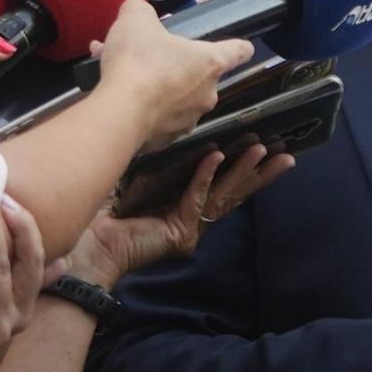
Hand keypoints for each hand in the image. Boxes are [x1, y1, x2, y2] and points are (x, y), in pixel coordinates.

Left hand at [65, 144, 292, 288]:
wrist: (85, 243)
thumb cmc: (103, 207)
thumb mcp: (141, 174)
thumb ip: (165, 160)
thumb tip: (182, 128)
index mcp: (182, 204)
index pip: (220, 183)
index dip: (243, 165)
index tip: (265, 145)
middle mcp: (190, 218)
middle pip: (233, 193)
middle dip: (260, 174)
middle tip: (287, 156)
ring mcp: (187, 228)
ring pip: (223, 196)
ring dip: (244, 171)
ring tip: (265, 152)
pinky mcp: (179, 234)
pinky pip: (196, 199)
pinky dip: (206, 176)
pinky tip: (217, 156)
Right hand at [93, 0, 252, 143]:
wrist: (120, 113)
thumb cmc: (139, 62)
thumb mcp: (136, 19)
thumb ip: (140, 11)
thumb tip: (137, 12)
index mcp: (210, 62)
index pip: (238, 52)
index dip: (238, 47)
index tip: (239, 47)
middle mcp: (206, 94)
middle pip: (199, 77)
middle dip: (175, 66)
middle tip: (148, 58)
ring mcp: (187, 121)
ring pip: (173, 98)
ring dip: (153, 87)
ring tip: (121, 76)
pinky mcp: (165, 140)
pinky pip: (155, 119)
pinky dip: (140, 108)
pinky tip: (116, 97)